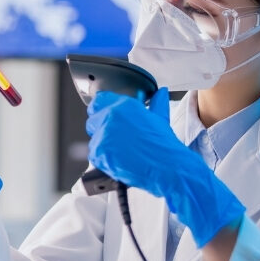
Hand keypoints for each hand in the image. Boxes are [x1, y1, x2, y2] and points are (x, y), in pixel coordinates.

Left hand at [86, 87, 244, 245]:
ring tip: (122, 153)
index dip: (102, 110)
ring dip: (104, 146)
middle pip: (93, 120)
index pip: (99, 101)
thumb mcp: (160, 119)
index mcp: (124, 105)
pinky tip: (120, 161)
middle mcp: (110, 117)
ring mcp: (103, 135)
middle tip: (117, 140)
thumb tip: (161, 94)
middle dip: (102, 129)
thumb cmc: (164, 146)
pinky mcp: (99, 153)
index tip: (106, 117)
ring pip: (94, 139)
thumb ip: (156, 103)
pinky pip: (95, 156)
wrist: (166, 166)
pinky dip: (104, 160)